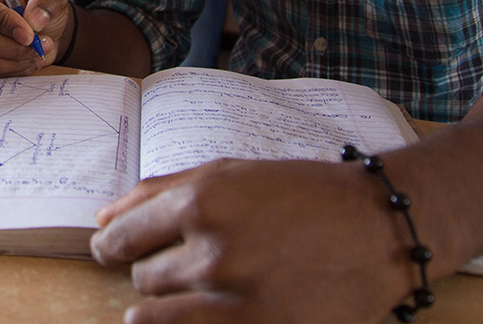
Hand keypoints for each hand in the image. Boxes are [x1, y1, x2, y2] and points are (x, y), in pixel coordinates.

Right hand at [0, 0, 71, 77]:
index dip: (2, 23)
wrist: (42, 30)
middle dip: (13, 48)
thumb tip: (35, 19)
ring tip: (37, 54)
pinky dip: (10, 71)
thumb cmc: (41, 8)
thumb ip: (48, 1)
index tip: (28, 35)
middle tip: (40, 47)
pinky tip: (27, 62)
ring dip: (13, 62)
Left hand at [90, 158, 417, 323]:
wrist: (379, 230)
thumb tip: (103, 219)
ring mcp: (233, 297)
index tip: (112, 252)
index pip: (123, 236)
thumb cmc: (303, 194)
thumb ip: (160, 192)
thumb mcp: (231, 173)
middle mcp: (213, 249)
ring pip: (159, 313)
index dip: (112, 247)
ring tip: (206, 285)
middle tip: (191, 262)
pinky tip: (198, 312)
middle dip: (157, 270)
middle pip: (143, 277)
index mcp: (202, 200)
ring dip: (171, 301)